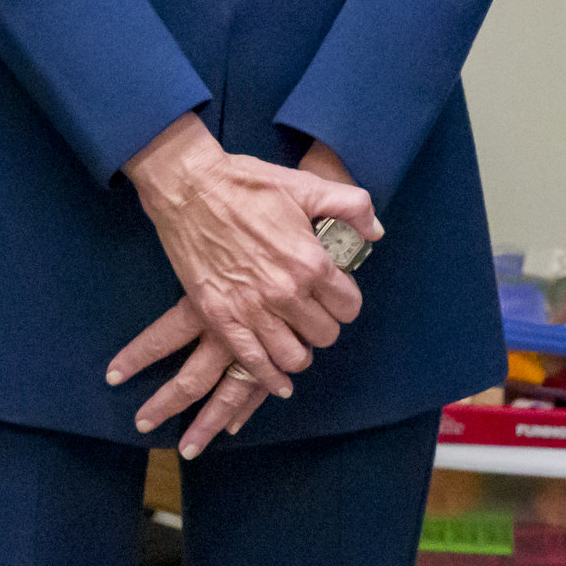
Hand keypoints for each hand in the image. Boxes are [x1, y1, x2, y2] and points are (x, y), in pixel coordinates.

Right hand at [106, 123, 379, 451]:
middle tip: (311, 311)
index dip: (345, 301)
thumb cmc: (247, 184)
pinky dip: (270, 378)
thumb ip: (352, 205)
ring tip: (294, 336)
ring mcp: (252, 309)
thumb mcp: (306, 185)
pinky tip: (280, 381)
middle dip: (323, 324)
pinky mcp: (221, 317)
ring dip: (299, 350)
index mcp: (310, 262)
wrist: (189, 188)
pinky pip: (254, 363)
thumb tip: (375, 232)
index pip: (349, 307)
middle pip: (325, 335)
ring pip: (294, 357)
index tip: (333, 294)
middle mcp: (285, 292)